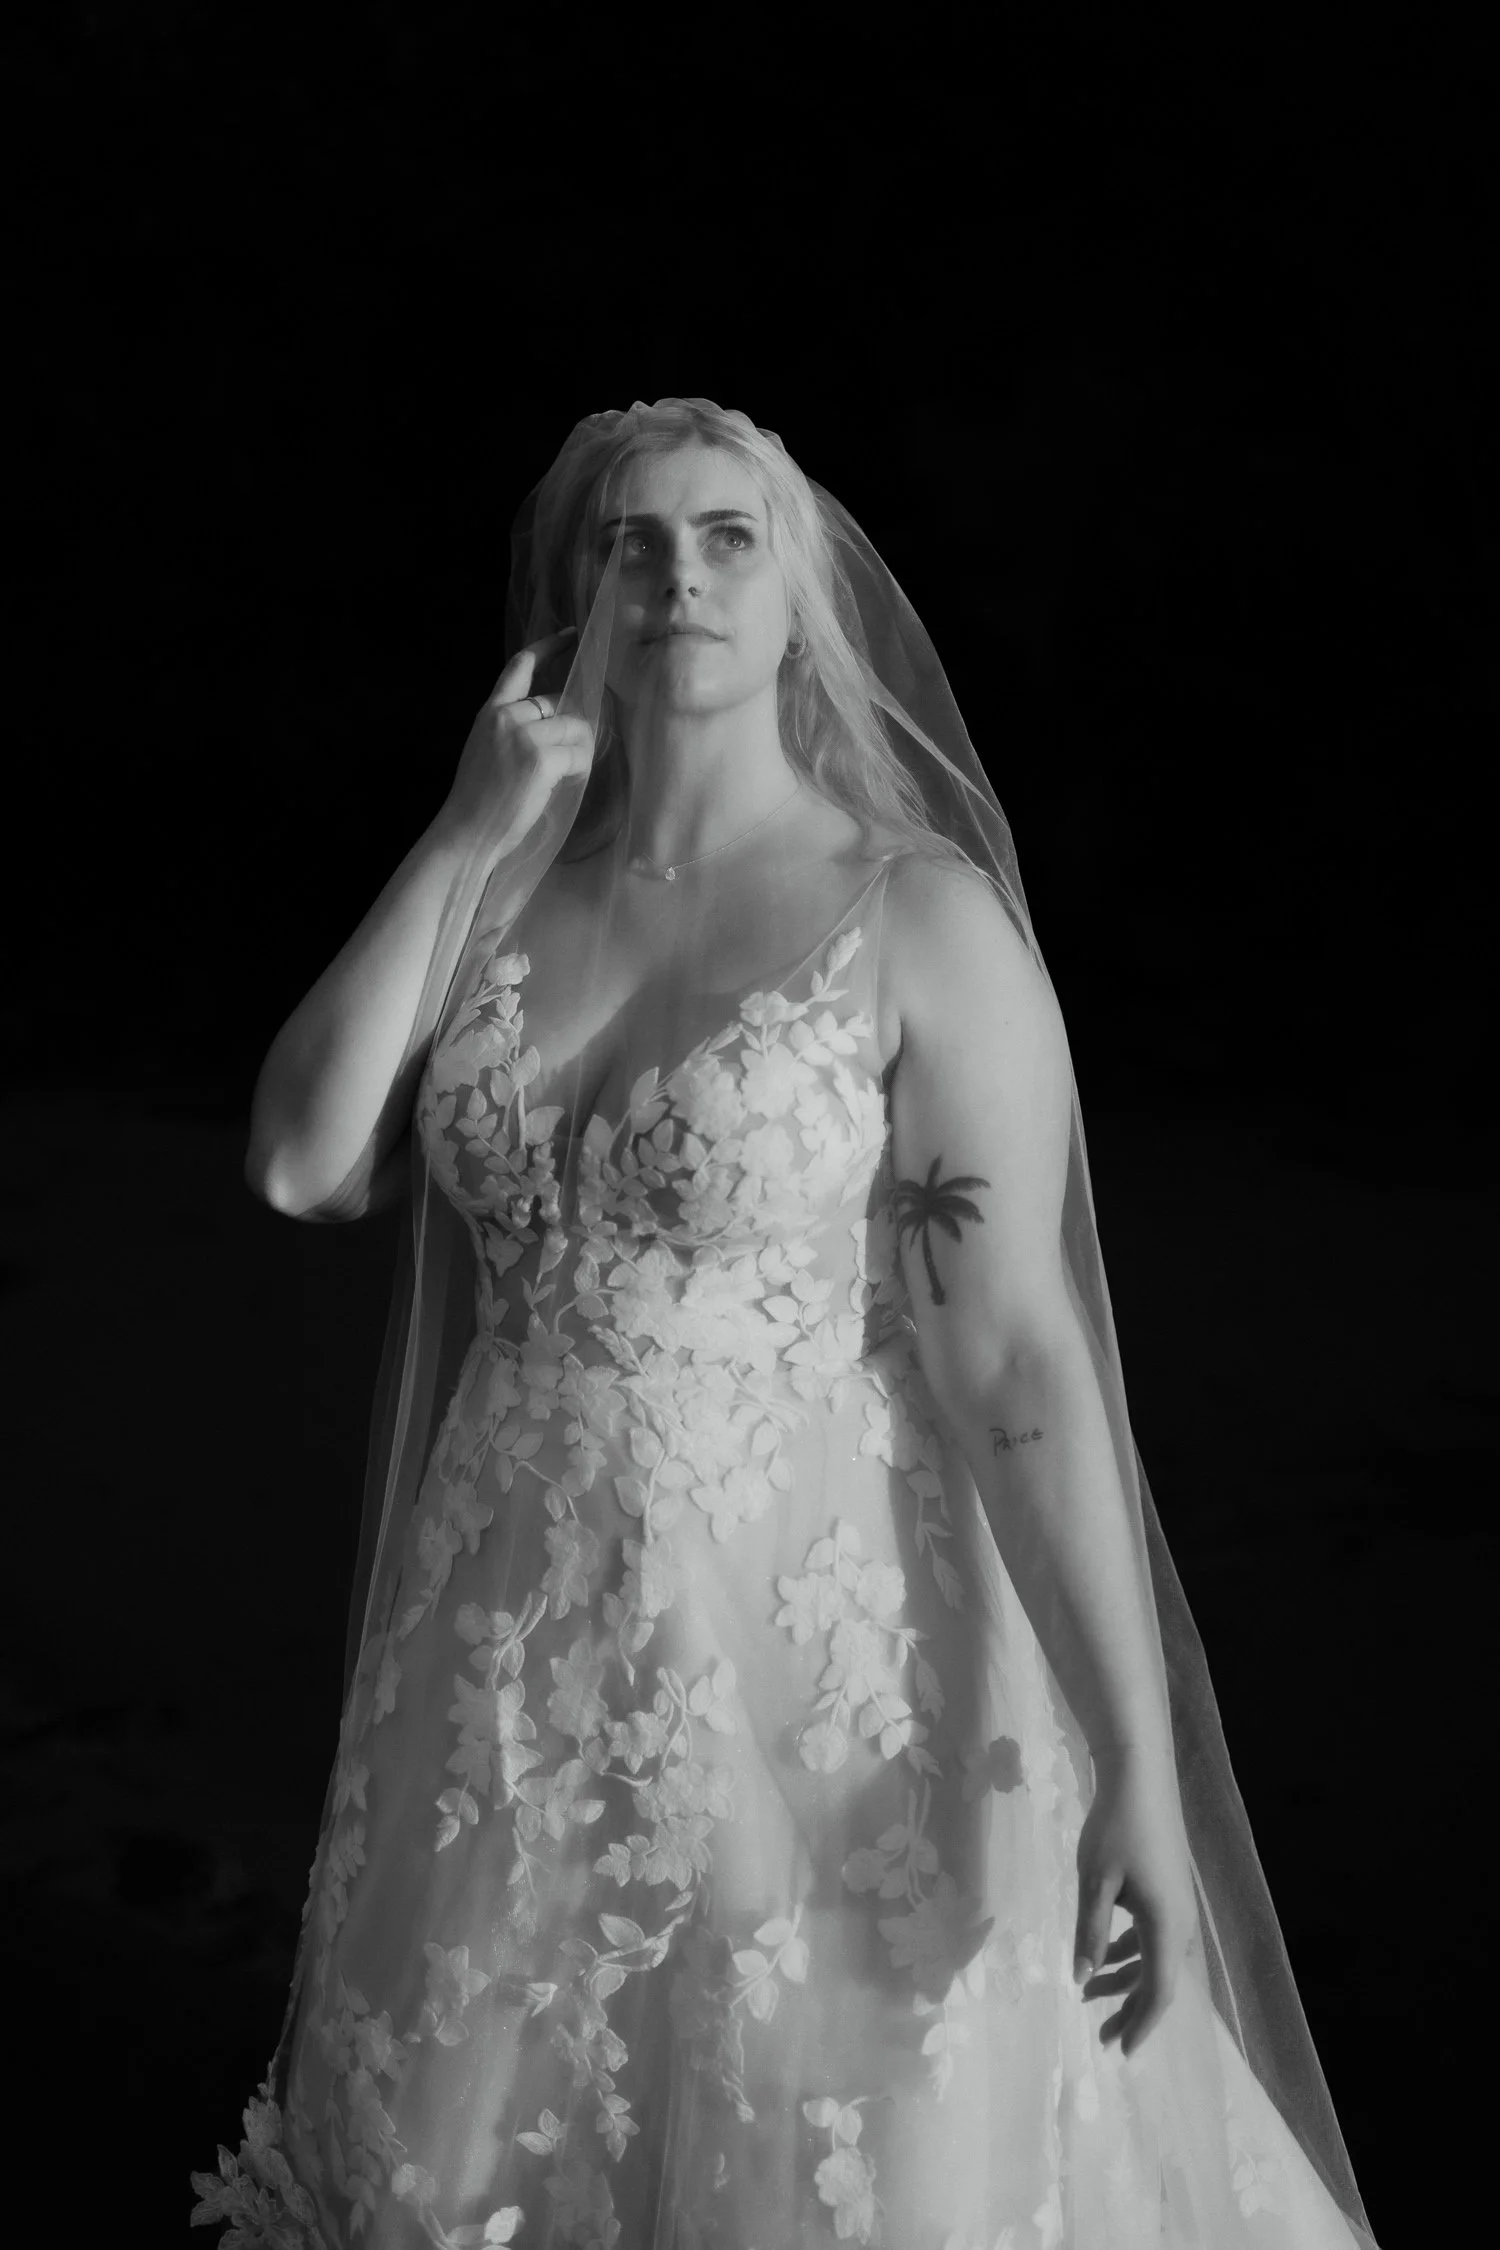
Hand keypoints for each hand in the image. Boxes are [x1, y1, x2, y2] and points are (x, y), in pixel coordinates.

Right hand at [438, 630, 595, 851]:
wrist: (467, 831)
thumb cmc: (479, 800)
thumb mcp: (487, 750)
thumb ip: (512, 730)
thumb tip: (556, 721)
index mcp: (490, 712)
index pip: (520, 666)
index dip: (548, 647)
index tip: (570, 635)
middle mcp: (506, 717)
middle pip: (558, 704)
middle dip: (570, 728)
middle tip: (568, 756)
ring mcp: (524, 737)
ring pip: (574, 728)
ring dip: (579, 750)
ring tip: (566, 774)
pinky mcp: (541, 760)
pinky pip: (579, 754)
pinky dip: (581, 768)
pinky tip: (568, 781)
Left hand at [1072, 1750, 1197, 2058]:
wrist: (1141, 1776)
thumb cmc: (1115, 1827)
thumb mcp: (1094, 1882)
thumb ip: (1089, 1933)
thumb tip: (1083, 1979)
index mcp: (1166, 1924)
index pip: (1160, 1991)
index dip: (1142, 2024)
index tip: (1122, 2052)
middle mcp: (1180, 1921)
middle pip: (1160, 1981)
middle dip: (1131, 2011)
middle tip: (1102, 2036)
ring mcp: (1177, 1905)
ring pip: (1156, 1959)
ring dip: (1126, 1980)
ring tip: (1090, 1996)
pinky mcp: (1169, 1890)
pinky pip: (1154, 1936)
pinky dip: (1131, 1952)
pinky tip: (1105, 1955)